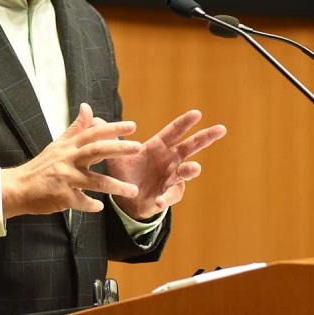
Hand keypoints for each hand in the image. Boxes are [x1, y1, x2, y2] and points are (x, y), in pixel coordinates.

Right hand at [1, 103, 143, 217]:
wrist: (18, 187)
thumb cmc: (42, 165)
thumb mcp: (59, 144)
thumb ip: (76, 128)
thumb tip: (87, 106)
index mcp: (70, 146)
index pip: (94, 133)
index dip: (113, 128)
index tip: (132, 126)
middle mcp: (69, 159)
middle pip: (97, 151)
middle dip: (119, 148)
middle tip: (138, 147)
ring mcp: (66, 178)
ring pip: (96, 181)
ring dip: (116, 186)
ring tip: (133, 191)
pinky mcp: (63, 197)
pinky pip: (82, 202)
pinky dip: (92, 205)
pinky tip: (99, 207)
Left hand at [108, 110, 226, 219]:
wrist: (126, 200)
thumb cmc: (126, 173)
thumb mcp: (115, 155)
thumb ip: (108, 137)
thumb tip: (93, 116)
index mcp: (159, 147)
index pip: (174, 131)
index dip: (185, 122)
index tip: (197, 113)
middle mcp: (170, 160)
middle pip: (191, 146)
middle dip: (206, 137)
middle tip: (221, 129)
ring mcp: (172, 177)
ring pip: (187, 171)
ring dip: (191, 169)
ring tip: (192, 168)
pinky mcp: (169, 195)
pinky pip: (171, 196)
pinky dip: (166, 199)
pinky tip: (160, 201)